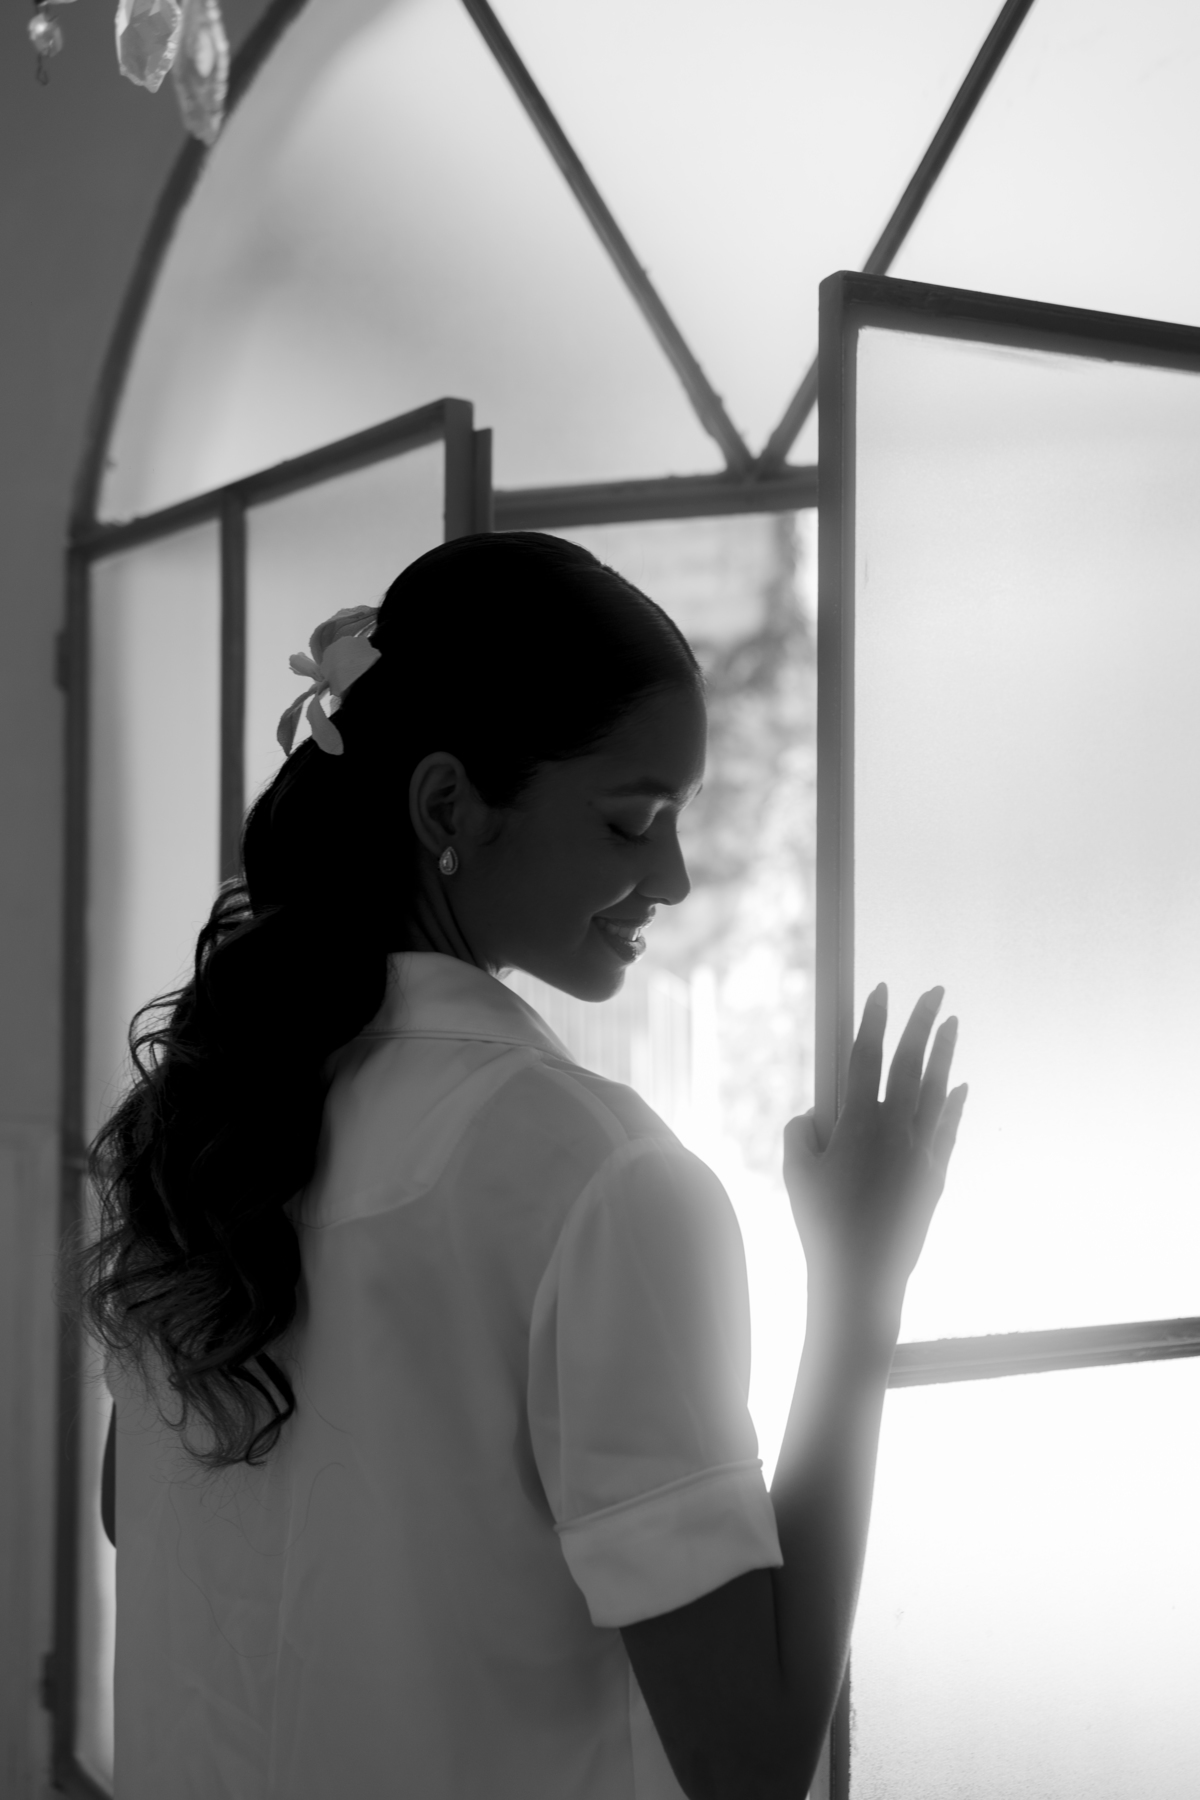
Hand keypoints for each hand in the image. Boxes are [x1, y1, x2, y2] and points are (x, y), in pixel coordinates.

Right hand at [783, 984, 966, 1319]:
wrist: (864, 1276)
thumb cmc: (821, 1224)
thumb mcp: (794, 1173)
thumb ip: (799, 1133)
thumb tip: (812, 1116)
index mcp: (858, 1124)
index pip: (867, 1057)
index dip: (874, 1020)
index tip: (882, 990)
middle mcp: (896, 1130)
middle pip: (911, 1063)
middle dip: (921, 1021)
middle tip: (934, 990)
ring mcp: (922, 1152)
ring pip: (937, 1090)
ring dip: (944, 1052)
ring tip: (951, 1022)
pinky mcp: (936, 1176)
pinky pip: (948, 1128)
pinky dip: (952, 1104)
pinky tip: (958, 1086)